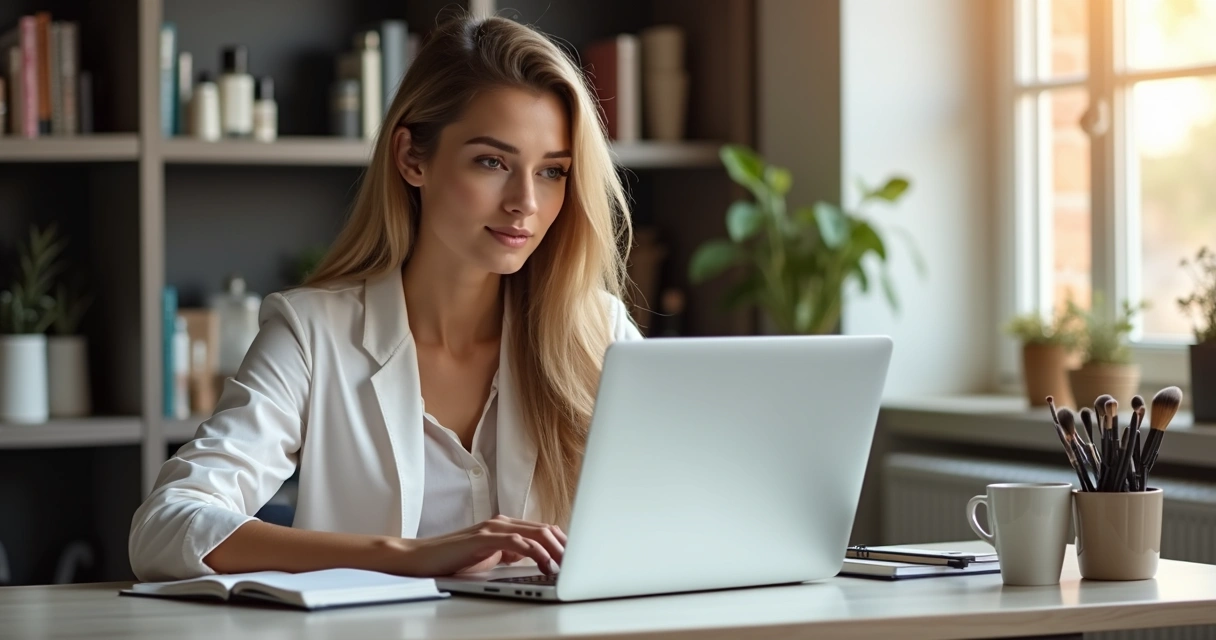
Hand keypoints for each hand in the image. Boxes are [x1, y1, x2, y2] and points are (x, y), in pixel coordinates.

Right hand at [391, 515, 566, 576]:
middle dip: (565, 546)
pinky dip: (535, 552)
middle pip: (544, 528)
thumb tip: (532, 557)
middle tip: (578, 563)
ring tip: (566, 566)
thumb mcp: (489, 556)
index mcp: (504, 526)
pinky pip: (517, 542)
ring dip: (554, 549)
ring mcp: (492, 528)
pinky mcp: (483, 539)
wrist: (421, 558)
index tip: (576, 557)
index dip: (562, 542)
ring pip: (535, 533)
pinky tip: (544, 564)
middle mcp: (501, 522)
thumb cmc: (453, 559)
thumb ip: (509, 553)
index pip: (542, 529)